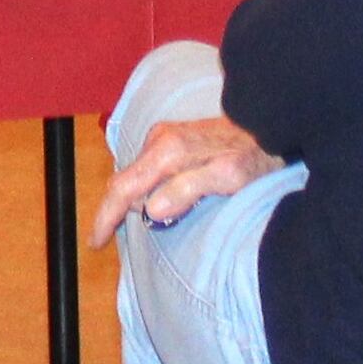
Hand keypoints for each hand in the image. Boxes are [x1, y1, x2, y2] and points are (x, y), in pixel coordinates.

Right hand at [88, 117, 280, 236]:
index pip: (123, 188)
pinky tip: (160, 199)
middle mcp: (158, 140)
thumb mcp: (228, 178)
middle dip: (117, 210)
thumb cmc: (253, 155)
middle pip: (124, 182)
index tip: (94, 241)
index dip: (106, 217)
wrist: (267, 122)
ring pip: (136, 175)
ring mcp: (163, 135)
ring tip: (151, 217)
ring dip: (135, 199)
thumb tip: (150, 210)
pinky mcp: (171, 136)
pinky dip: (145, 187)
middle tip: (119, 235)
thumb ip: (187, 191)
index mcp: (167, 152)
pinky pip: (146, 168)